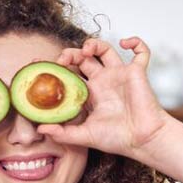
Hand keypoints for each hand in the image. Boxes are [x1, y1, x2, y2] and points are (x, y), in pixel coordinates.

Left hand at [37, 37, 171, 161]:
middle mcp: (103, 82)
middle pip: (83, 59)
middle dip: (71, 54)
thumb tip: (41, 129)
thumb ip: (63, 133)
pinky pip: (141, 52)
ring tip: (86, 50)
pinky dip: (136, 42)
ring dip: (94, 43)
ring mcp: (119, 75)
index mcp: (90, 94)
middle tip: (63, 60)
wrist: (142, 140)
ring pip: (105, 49)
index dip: (56, 67)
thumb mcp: (85, 136)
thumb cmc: (117, 139)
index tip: (41, 64)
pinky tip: (125, 43)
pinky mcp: (137, 72)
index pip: (69, 74)